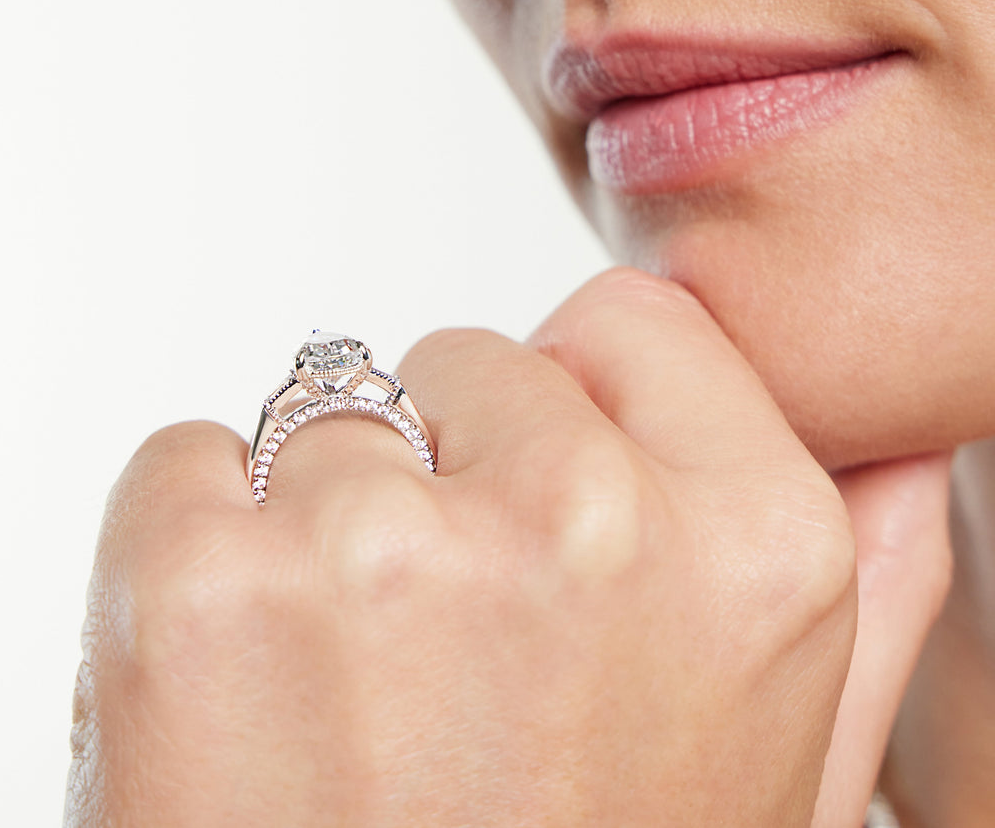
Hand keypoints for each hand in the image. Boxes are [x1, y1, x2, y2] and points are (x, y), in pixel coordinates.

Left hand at [66, 269, 950, 825]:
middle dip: (448, 471)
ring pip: (325, 414)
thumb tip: (903, 451)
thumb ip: (871, 588)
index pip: (629, 321)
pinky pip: (184, 458)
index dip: (569, 404)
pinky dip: (190, 542)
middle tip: (446, 655)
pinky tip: (241, 691)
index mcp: (756, 547)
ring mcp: (390, 555)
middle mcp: (589, 527)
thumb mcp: (784, 767)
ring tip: (347, 700)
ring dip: (322, 529)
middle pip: (467, 361)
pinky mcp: (206, 588)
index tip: (540, 500)